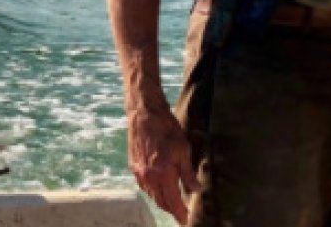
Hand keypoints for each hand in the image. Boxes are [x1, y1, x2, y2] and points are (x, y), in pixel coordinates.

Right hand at [127, 104, 200, 224]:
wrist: (144, 114)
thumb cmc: (167, 128)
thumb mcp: (183, 149)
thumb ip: (188, 173)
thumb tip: (196, 190)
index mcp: (162, 174)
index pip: (172, 202)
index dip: (180, 213)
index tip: (186, 220)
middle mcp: (148, 178)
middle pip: (161, 202)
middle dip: (172, 209)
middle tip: (181, 213)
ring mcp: (138, 173)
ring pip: (152, 195)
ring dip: (162, 201)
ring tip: (173, 203)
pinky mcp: (133, 167)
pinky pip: (144, 186)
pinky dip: (153, 191)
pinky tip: (160, 188)